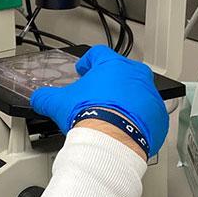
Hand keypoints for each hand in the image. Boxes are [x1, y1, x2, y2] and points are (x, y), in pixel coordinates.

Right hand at [30, 45, 168, 155]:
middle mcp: (135, 76)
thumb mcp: (59, 104)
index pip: (99, 54)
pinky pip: (149, 113)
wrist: (114, 142)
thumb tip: (38, 99)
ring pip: (138, 91)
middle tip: (99, 92)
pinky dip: (139, 118)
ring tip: (113, 113)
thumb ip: (45, 97)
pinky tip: (126, 127)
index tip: (83, 69)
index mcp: (112, 66)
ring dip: (127, 99)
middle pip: (122, 70)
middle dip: (111, 79)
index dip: (88, 61)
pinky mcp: (159, 116)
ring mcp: (150, 95)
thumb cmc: (92, 117)